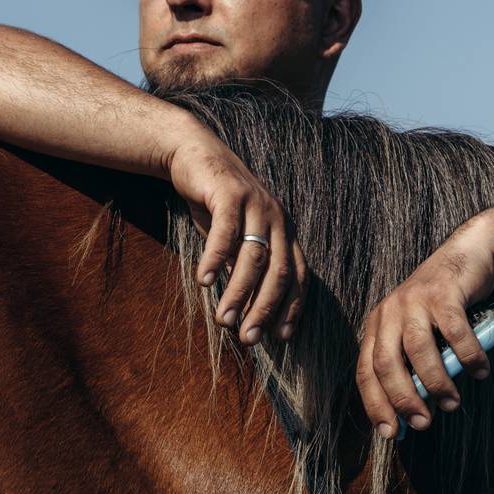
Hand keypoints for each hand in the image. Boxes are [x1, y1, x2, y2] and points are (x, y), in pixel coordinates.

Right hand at [167, 124, 307, 343]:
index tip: (281, 338)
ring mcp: (257, 204)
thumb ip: (245, 267)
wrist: (195, 154)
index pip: (299, 276)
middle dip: (265, 309)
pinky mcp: (230, 194)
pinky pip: (226, 233)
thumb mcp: (236, 239)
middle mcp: (278, 218)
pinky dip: (214, 259)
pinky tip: (203, 282)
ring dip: (239, 292)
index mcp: (285, 231)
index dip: (292, 307)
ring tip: (224, 319)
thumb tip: (247, 308)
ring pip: (253, 257)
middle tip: (248, 339)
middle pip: (279, 272)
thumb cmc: (217, 204)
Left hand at [356, 210, 493, 436]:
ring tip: (452, 403)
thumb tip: (415, 412)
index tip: (390, 432)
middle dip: (403, 399)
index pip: (366, 371)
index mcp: (377, 325)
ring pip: (418, 350)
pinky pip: (454, 332)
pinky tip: (479, 371)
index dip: (376, 404)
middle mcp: (389, 311)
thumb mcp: (419, 333)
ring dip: (436, 383)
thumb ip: (413, 365)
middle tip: (422, 423)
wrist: (469, 257)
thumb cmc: (444, 306)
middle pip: (387, 363)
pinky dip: (468, 356)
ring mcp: (415, 300)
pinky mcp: (443, 292)